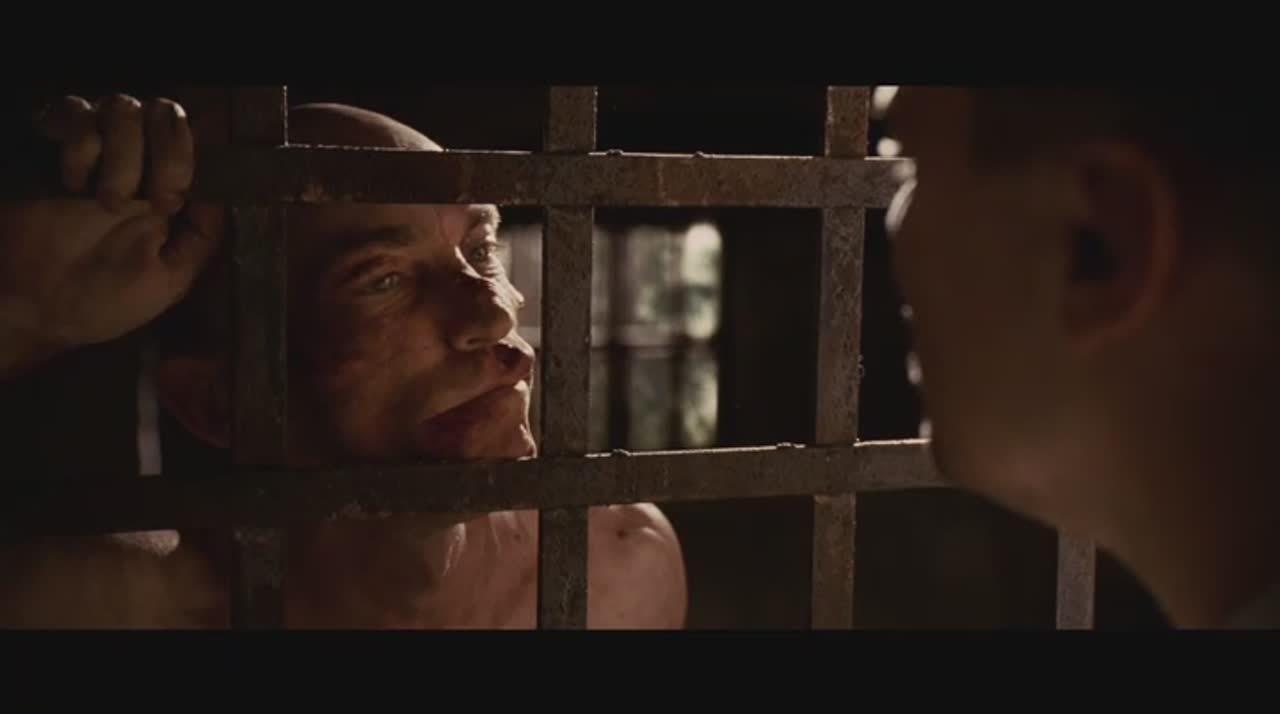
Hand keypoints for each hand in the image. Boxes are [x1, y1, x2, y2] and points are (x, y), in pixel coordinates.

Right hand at [0, 93, 223, 376]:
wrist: (32, 307)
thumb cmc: (103, 300)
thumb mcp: (170, 281)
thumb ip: (202, 238)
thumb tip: (223, 195)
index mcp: (170, 194)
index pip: (198, 145)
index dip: (199, 156)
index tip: (183, 195)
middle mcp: (139, 165)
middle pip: (167, 113)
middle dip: (171, 154)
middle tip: (157, 201)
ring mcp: (98, 154)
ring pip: (124, 108)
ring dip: (124, 155)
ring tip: (108, 202)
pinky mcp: (55, 148)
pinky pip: (74, 110)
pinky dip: (81, 147)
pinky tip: (73, 185)